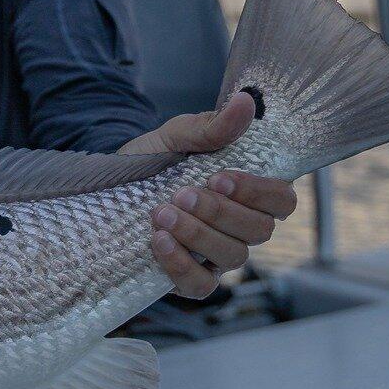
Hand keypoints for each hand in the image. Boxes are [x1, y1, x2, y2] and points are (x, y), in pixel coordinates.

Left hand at [119, 91, 297, 297]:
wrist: (107, 185)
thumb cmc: (153, 159)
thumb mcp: (176, 136)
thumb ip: (211, 126)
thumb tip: (246, 102)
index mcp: (246, 190)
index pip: (282, 200)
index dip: (258, 192)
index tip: (219, 177)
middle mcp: (239, 227)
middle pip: (259, 231)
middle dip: (219, 212)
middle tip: (181, 194)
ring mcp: (216, 255)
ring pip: (233, 257)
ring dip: (197, 234)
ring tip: (161, 213)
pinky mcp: (188, 278)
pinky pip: (201, 286)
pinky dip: (182, 266)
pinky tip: (159, 242)